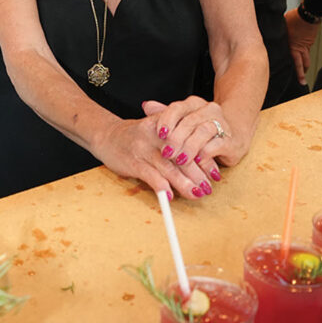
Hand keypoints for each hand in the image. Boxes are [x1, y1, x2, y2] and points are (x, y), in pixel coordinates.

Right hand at [93, 114, 215, 200]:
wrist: (107, 135)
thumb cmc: (137, 136)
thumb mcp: (158, 130)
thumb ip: (178, 142)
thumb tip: (203, 162)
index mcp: (166, 125)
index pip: (191, 141)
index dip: (204, 159)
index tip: (214, 173)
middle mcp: (156, 135)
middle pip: (182, 156)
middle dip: (197, 174)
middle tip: (208, 188)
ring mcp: (144, 148)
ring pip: (168, 168)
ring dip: (184, 183)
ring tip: (196, 194)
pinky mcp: (133, 162)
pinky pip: (150, 176)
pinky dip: (161, 186)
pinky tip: (169, 196)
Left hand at [141, 97, 246, 186]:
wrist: (234, 135)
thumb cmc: (201, 130)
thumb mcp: (182, 122)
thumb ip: (165, 114)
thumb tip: (145, 105)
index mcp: (195, 104)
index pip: (178, 108)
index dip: (167, 120)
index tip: (159, 134)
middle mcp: (209, 110)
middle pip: (189, 121)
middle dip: (176, 139)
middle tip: (166, 153)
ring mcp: (222, 124)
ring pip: (203, 131)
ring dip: (189, 147)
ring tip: (180, 160)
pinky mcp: (231, 141)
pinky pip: (217, 145)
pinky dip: (205, 154)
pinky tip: (197, 162)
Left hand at [284, 7, 319, 85]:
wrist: (309, 15)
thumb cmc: (294, 18)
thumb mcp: (282, 26)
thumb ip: (279, 33)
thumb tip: (271, 33)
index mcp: (291, 46)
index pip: (289, 61)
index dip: (288, 69)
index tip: (286, 77)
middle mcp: (299, 48)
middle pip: (301, 64)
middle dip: (302, 74)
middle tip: (302, 81)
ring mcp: (306, 45)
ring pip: (306, 58)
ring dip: (306, 66)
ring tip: (305, 71)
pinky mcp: (311, 41)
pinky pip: (308, 49)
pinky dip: (305, 52)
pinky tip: (303, 51)